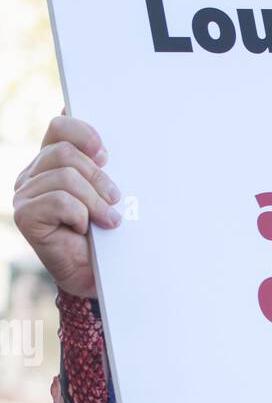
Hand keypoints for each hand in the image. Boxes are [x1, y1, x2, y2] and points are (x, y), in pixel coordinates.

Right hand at [12, 111, 121, 298]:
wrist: (97, 275)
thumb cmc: (103, 235)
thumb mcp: (105, 194)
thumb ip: (99, 167)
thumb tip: (102, 141)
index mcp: (50, 162)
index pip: (59, 127)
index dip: (83, 133)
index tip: (106, 155)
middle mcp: (32, 175)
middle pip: (65, 152)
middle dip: (97, 177)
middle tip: (115, 199)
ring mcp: (25, 195)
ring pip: (65, 177)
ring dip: (94, 201)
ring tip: (108, 220)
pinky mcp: (26, 216)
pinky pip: (60, 201)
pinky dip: (80, 215)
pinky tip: (83, 230)